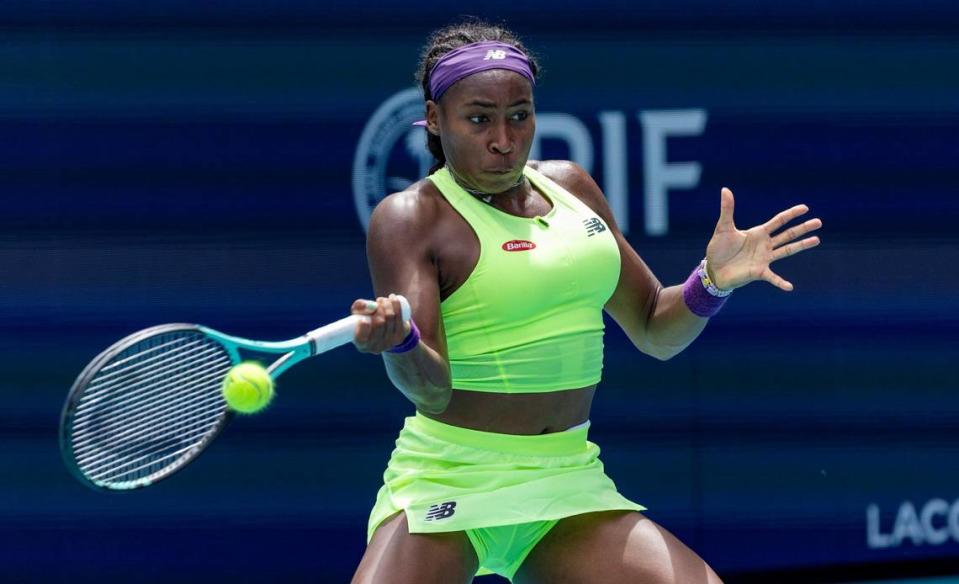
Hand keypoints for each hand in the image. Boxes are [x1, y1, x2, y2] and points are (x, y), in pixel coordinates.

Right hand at [351, 294, 410, 353]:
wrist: (385, 327)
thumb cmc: (367, 319)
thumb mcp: (358, 313)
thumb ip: (359, 306)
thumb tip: (372, 306)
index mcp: (361, 345)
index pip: (361, 338)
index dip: (363, 327)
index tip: (364, 317)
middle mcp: (375, 348)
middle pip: (379, 323)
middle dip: (379, 308)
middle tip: (377, 301)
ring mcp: (389, 344)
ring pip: (390, 318)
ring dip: (387, 304)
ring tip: (383, 300)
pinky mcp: (399, 338)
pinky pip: (399, 318)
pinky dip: (396, 305)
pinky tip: (392, 298)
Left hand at [706, 187, 821, 291]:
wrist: (713, 269)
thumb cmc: (719, 249)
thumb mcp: (723, 227)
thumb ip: (727, 209)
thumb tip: (725, 189)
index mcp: (758, 233)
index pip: (779, 221)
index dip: (791, 214)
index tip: (805, 208)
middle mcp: (765, 245)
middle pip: (788, 234)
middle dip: (803, 228)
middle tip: (819, 222)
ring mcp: (764, 259)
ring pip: (787, 250)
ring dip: (801, 245)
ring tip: (817, 240)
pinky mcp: (759, 272)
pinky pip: (772, 278)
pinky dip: (780, 282)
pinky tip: (789, 287)